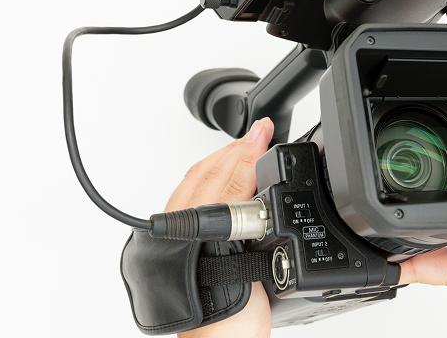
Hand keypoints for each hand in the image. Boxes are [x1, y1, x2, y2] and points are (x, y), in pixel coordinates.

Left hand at [165, 118, 273, 337]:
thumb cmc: (228, 316)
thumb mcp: (241, 255)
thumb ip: (238, 208)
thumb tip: (248, 164)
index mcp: (190, 227)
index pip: (222, 177)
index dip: (245, 151)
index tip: (264, 131)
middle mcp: (183, 230)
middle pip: (208, 175)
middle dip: (237, 149)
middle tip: (262, 130)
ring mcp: (187, 238)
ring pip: (202, 186)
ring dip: (227, 162)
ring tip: (249, 145)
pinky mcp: (193, 248)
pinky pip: (203, 203)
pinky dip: (220, 182)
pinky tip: (235, 181)